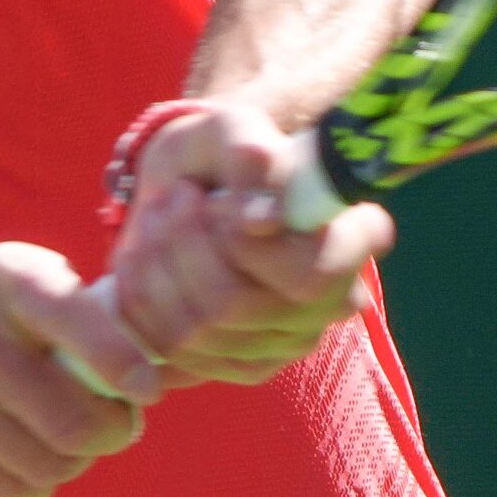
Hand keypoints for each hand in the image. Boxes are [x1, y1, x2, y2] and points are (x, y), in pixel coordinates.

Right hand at [0, 243, 162, 496]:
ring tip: (66, 445)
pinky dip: (30, 486)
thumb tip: (157, 365)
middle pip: (73, 420)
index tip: (144, 391)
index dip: (124, 367)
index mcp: (6, 277)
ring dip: (70, 464)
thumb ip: (82, 312)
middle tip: (111, 429)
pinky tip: (25, 464)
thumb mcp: (18, 280)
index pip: (79, 324)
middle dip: (109, 434)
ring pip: (45, 464)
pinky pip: (5, 488)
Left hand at [109, 97, 395, 385]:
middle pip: (236, 305)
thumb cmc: (227, 153)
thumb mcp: (234, 129)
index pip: (310, 276)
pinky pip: (171, 348)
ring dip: (158, 263)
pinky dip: (143, 295)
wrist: (203, 184)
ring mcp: (286, 344)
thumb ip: (250, 157)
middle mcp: (332, 304)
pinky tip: (147, 253)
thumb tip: (264, 220)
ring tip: (160, 213)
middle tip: (176, 194)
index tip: (214, 200)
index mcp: (352, 240)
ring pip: (198, 329)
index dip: (246, 245)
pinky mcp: (239, 367)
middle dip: (184, 244)